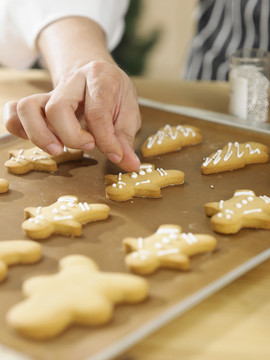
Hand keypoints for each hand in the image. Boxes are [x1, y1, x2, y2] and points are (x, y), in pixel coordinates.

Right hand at [4, 60, 140, 171]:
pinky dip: (19, 128)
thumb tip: (130, 165)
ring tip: (57, 149)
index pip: (97, 112)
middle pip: (57, 107)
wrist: (97, 73)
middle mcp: (72, 81)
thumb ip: (126, 140)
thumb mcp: (128, 113)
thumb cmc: (114, 95)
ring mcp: (51, 91)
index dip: (105, 140)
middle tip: (87, 146)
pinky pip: (15, 111)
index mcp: (100, 78)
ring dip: (40, 135)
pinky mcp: (39, 102)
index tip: (115, 154)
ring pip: (28, 107)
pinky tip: (39, 140)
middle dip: (71, 136)